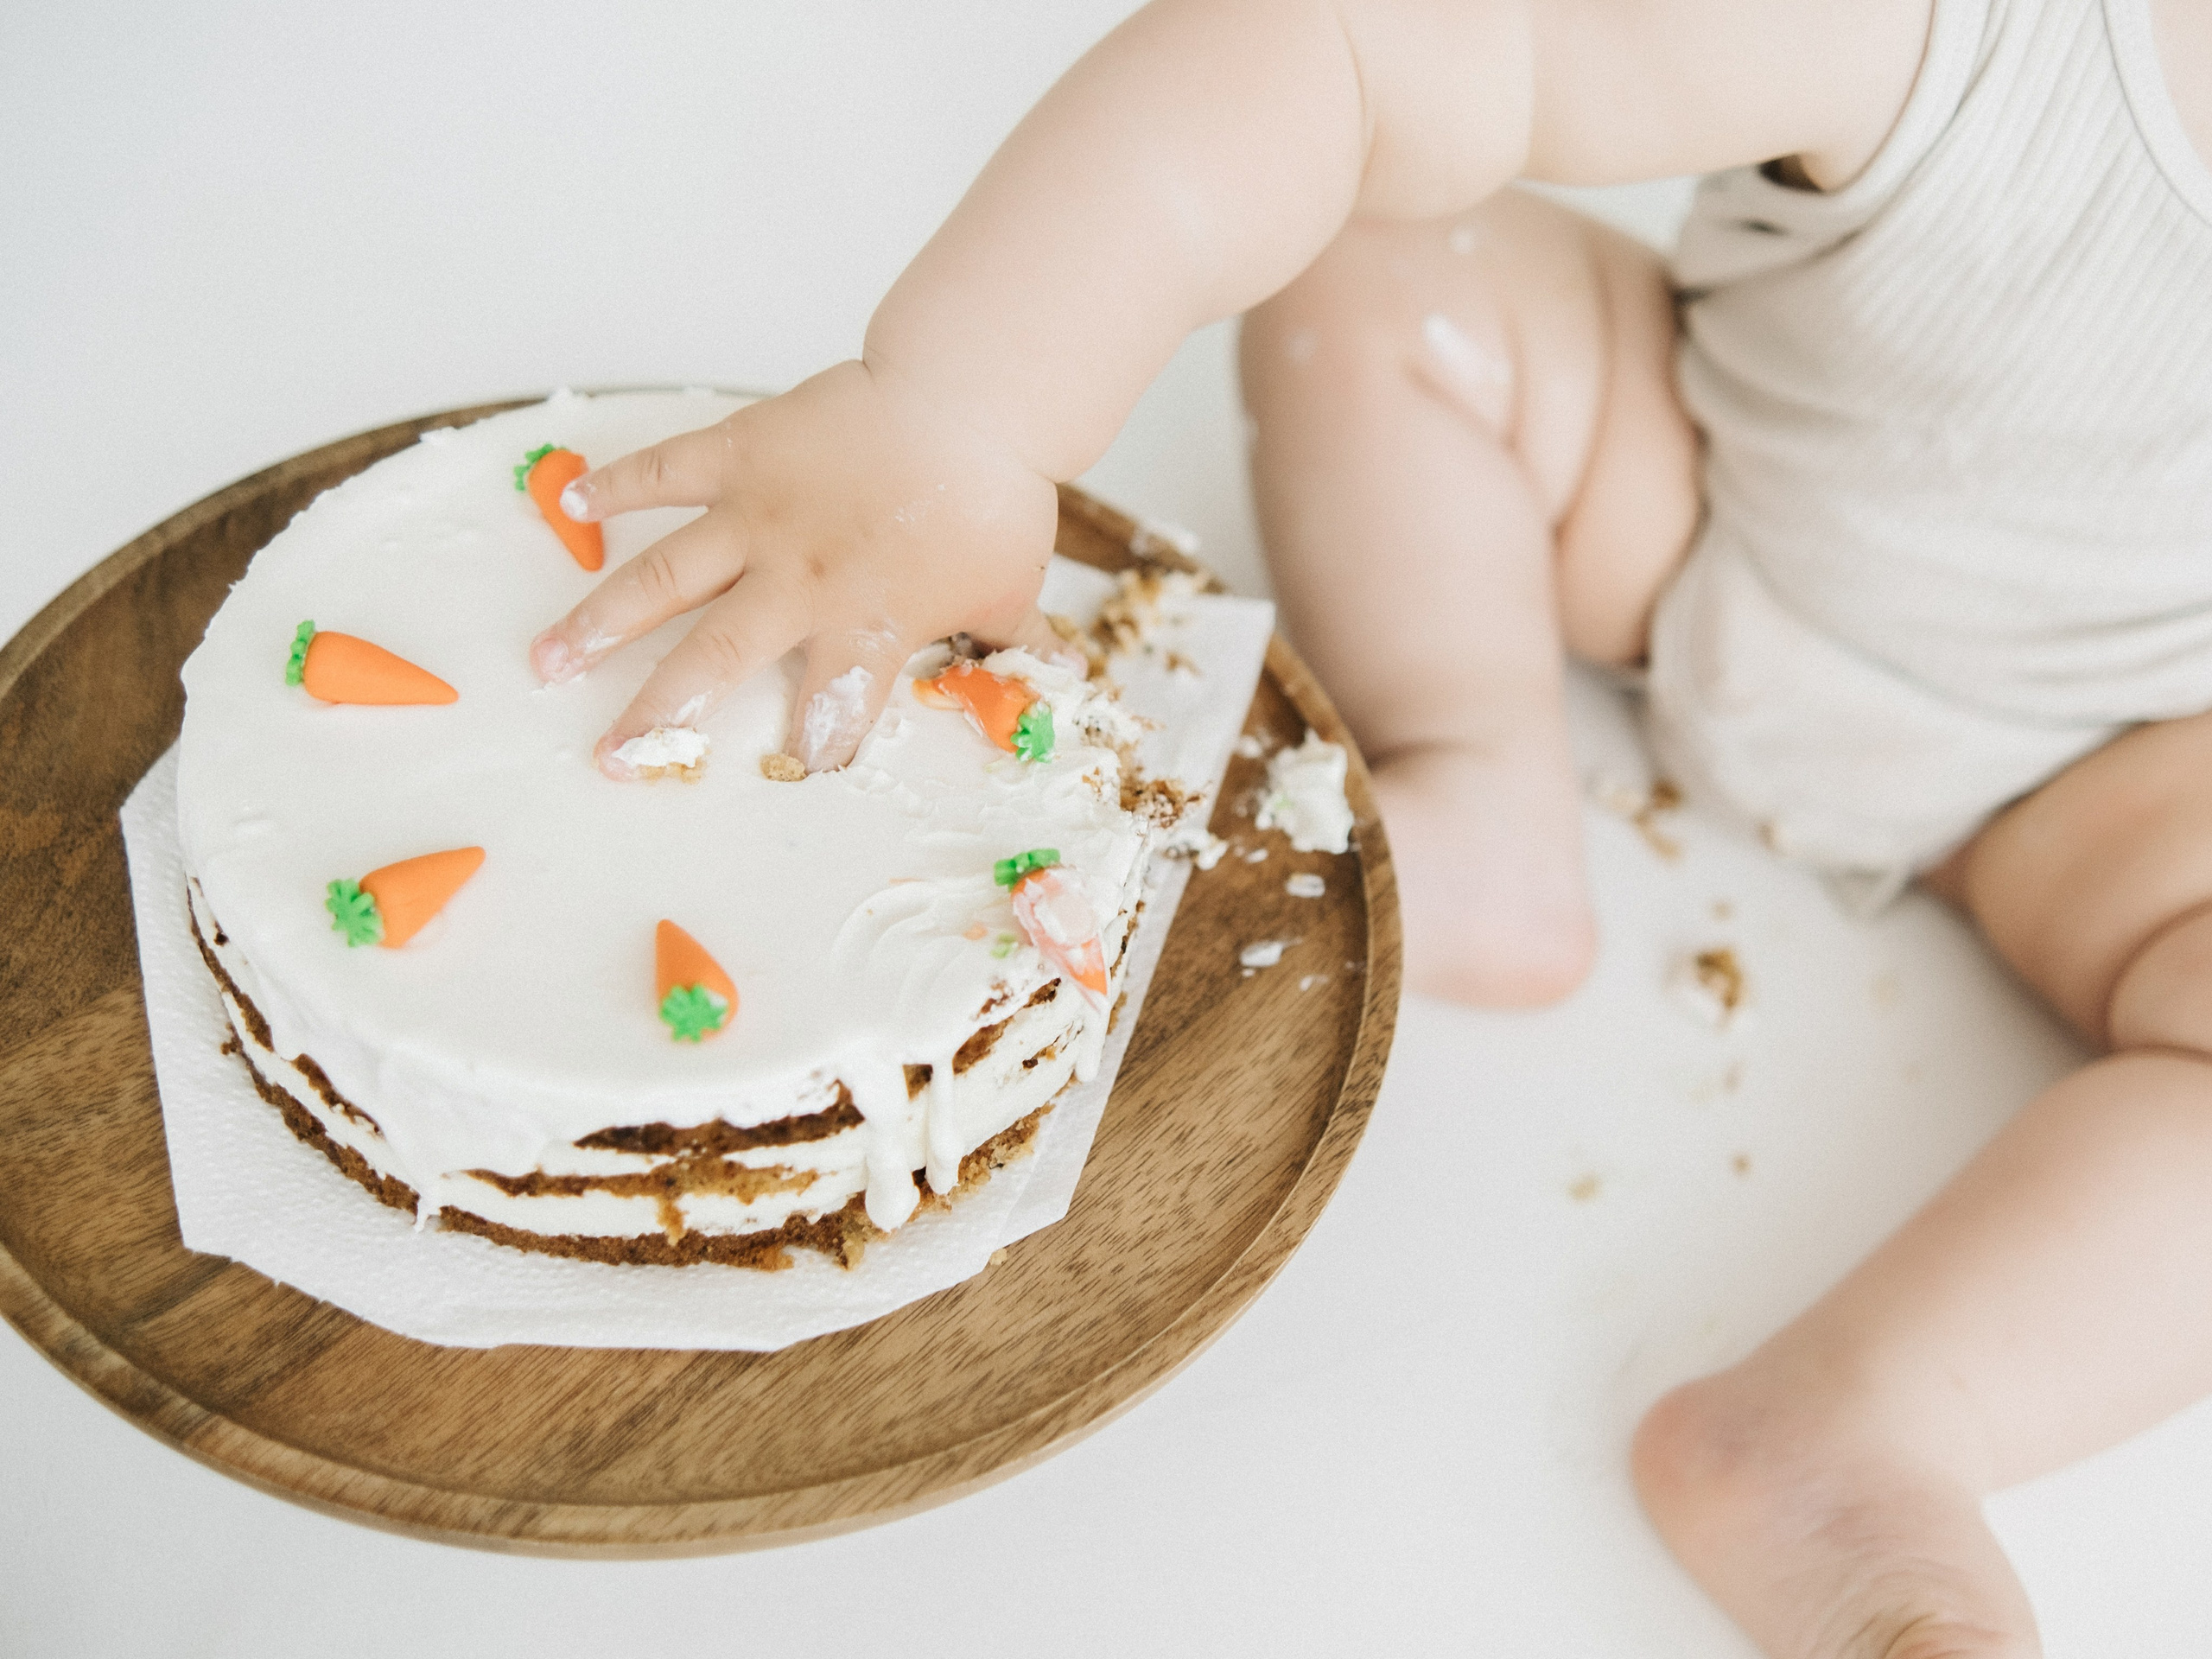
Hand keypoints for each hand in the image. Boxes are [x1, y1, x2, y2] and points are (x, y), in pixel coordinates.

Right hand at [528, 358, 1074, 776]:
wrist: (971, 396)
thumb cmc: (993, 496)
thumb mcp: (1011, 585)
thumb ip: (1016, 640)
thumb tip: (1061, 676)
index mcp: (863, 624)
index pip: (829, 710)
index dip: (810, 749)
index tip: (782, 781)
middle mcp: (797, 580)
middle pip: (713, 660)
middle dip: (657, 713)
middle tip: (610, 757)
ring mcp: (760, 514)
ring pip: (664, 575)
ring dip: (602, 618)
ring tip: (546, 658)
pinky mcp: (742, 451)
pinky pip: (668, 470)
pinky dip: (620, 484)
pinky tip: (573, 505)